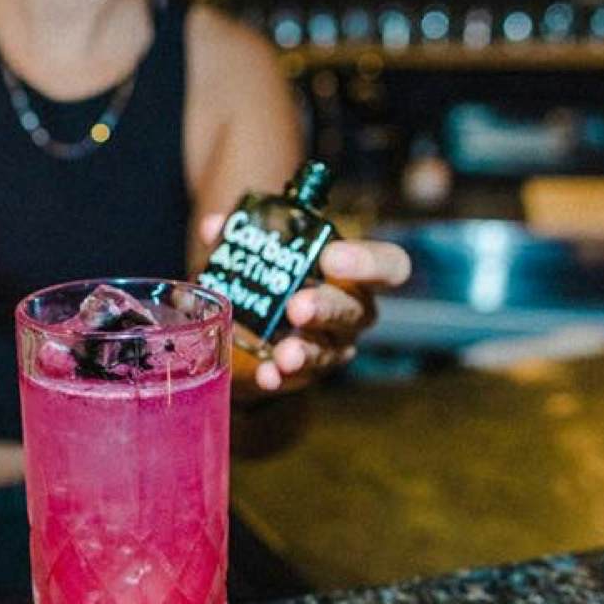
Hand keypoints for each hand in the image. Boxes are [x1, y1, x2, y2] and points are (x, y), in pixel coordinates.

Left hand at [198, 214, 410, 393]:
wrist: (248, 323)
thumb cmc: (271, 275)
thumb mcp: (258, 251)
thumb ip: (240, 235)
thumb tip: (214, 226)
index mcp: (352, 271)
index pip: (388, 265)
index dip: (368, 262)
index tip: (331, 257)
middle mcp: (352, 308)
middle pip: (357, 310)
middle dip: (327, 308)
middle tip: (297, 307)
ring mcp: (334, 343)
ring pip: (330, 348)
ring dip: (306, 351)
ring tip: (284, 354)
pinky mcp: (310, 370)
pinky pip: (301, 376)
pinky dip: (281, 376)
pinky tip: (267, 375)